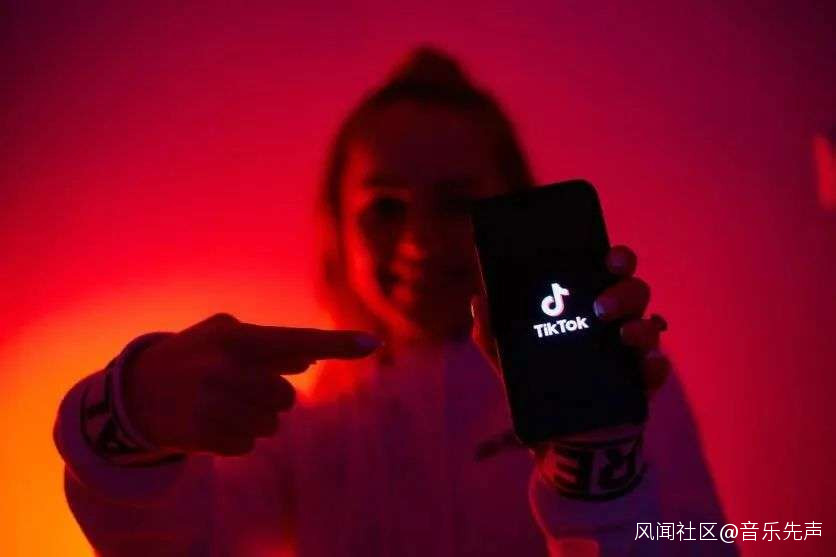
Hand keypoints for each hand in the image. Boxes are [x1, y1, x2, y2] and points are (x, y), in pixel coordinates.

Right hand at [123, 313, 380, 455]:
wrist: (135, 393)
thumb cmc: (193, 355)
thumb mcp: (223, 336)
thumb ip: (268, 345)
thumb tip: (307, 359)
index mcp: (235, 336)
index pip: (297, 339)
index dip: (338, 343)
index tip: (375, 342)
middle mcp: (226, 368)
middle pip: (287, 396)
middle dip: (271, 395)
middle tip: (240, 387)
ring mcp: (214, 404)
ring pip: (272, 423)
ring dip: (255, 418)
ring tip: (222, 405)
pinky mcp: (206, 436)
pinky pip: (251, 443)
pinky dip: (238, 436)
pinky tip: (211, 423)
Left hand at [471, 245, 669, 395]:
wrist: (560, 430)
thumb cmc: (539, 379)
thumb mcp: (509, 356)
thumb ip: (490, 330)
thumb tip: (478, 301)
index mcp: (588, 302)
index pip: (611, 269)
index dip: (617, 258)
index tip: (609, 258)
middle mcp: (617, 319)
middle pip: (635, 291)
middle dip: (623, 292)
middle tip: (599, 307)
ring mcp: (633, 349)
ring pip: (649, 326)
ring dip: (640, 327)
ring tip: (620, 334)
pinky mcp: (642, 381)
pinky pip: (657, 369)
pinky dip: (656, 366)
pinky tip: (646, 366)